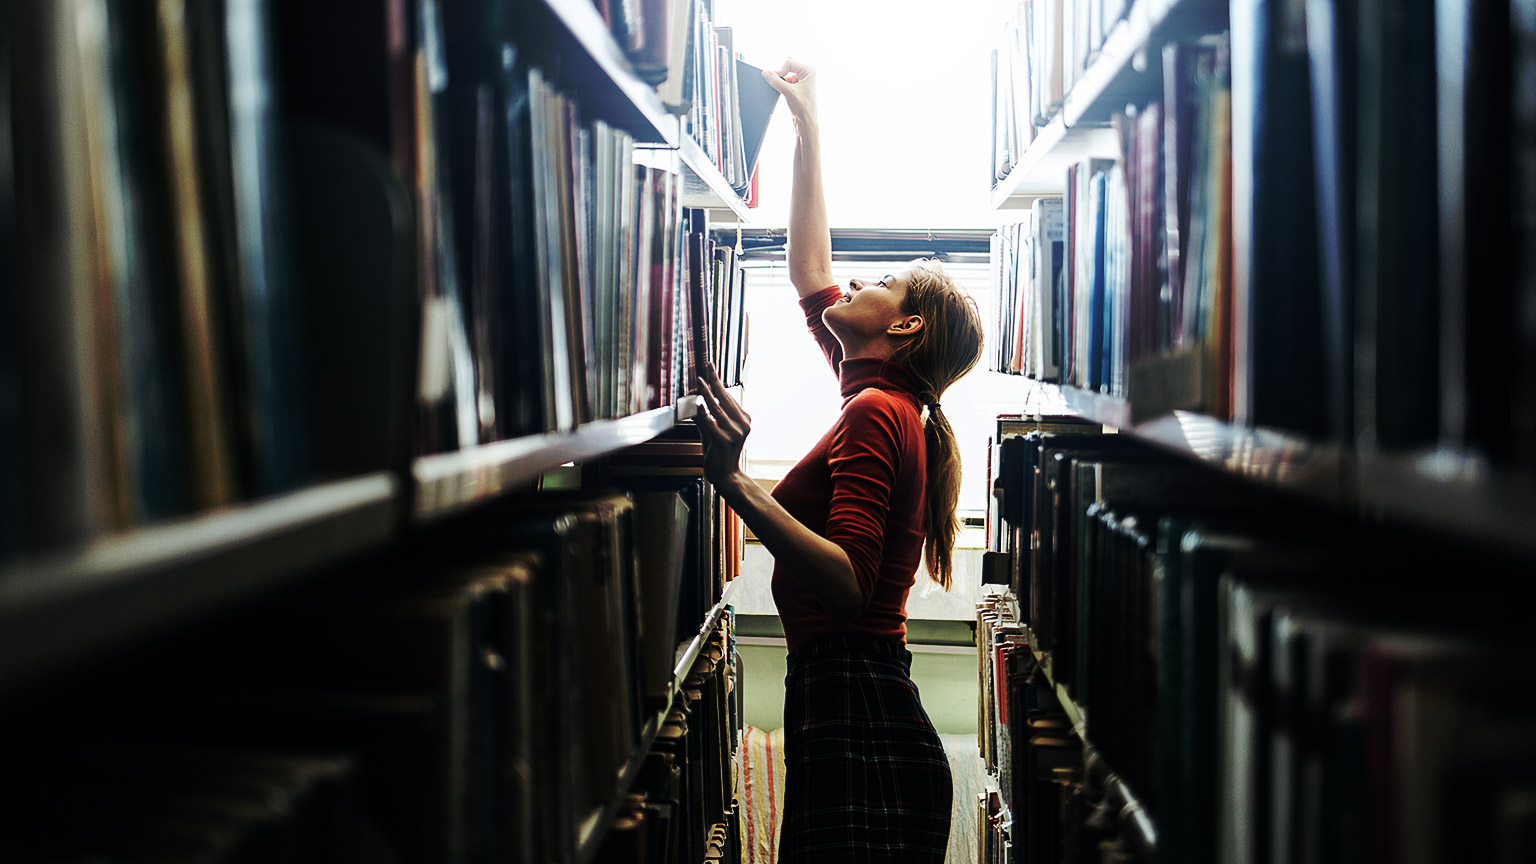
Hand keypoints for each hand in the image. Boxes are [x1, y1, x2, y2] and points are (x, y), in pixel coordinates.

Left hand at [694, 364, 750, 491]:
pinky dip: (704, 412)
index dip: (717, 381)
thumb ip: (704, 415)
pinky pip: (712, 423)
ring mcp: (735, 433)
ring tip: (699, 381)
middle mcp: (742, 424)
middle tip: (707, 366)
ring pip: (718, 408)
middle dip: (714, 381)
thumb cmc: (718, 452)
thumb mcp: (712, 430)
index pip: (728, 396)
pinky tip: (698, 403)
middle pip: (725, 398)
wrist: (725, 475)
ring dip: (707, 393)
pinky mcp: (725, 441)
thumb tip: (693, 399)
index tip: (710, 367)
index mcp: (743, 419)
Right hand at [763, 58, 817, 123]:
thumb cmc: (803, 108)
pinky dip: (782, 84)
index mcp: (809, 70)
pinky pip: (786, 79)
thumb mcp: (787, 92)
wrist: (806, 121)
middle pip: (788, 64)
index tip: (774, 80)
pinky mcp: (798, 84)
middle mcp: (807, 72)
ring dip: (782, 79)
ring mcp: (803, 78)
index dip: (780, 70)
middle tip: (777, 83)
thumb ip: (775, 80)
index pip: (789, 62)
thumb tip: (765, 73)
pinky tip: (784, 92)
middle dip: (781, 73)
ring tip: (784, 90)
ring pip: (786, 72)